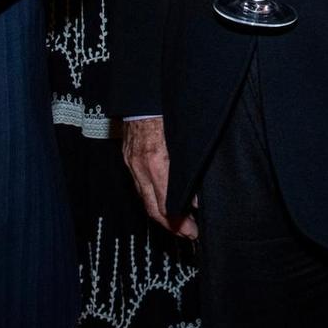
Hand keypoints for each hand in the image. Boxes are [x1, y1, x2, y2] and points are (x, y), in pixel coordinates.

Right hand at [119, 117, 197, 238]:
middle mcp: (140, 167)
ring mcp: (131, 163)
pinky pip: (139, 185)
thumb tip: (199, 196)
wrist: (143, 93)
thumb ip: (191, 167)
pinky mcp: (128, 158)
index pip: (166, 204)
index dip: (180, 221)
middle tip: (190, 235)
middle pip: (153, 208)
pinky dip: (152, 198)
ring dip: (162, 215)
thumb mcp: (186, 139)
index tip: (194, 230)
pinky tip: (163, 202)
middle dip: (172, 226)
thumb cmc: (167, 110)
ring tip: (179, 225)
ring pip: (144, 199)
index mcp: (156, 162)